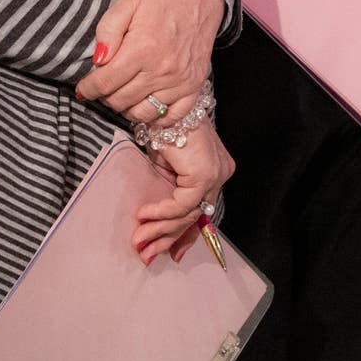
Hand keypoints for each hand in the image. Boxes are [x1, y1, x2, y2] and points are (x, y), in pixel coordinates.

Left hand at [75, 0, 221, 123]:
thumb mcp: (127, 2)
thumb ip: (107, 31)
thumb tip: (98, 62)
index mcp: (142, 49)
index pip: (105, 83)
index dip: (88, 89)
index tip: (83, 88)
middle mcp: (161, 70)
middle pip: (121, 100)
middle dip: (105, 96)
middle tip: (103, 86)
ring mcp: (180, 81)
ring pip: (143, 113)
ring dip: (127, 108)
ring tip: (122, 94)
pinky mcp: (194, 85)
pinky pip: (172, 116)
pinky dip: (156, 118)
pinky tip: (146, 105)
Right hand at [133, 125, 235, 264]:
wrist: (165, 106)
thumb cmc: (162, 129)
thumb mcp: (165, 168)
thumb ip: (167, 192)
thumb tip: (154, 222)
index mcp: (214, 170)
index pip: (202, 210)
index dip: (186, 235)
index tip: (171, 254)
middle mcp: (221, 173)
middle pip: (196, 216)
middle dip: (170, 238)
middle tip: (148, 253)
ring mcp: (216, 174)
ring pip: (189, 214)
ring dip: (161, 229)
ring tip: (140, 239)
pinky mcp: (204, 175)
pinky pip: (182, 204)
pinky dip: (162, 213)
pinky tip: (144, 215)